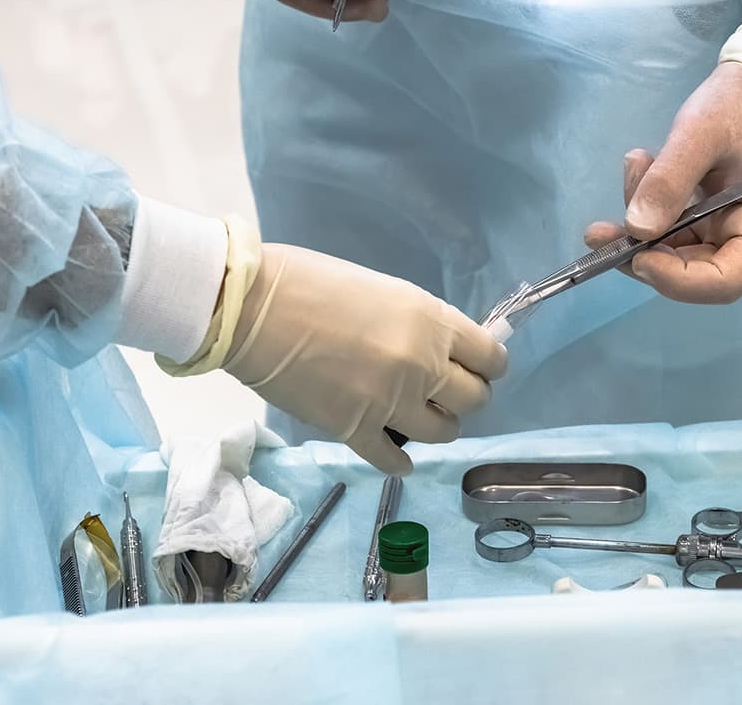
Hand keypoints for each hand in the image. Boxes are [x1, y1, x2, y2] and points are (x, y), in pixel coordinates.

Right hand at [223, 244, 507, 474]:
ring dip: (438, 427)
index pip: (490, 356)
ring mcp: (391, 403)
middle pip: (474, 398)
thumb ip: (418, 323)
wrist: (251, 309)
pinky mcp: (356, 431)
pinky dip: (399, 460)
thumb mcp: (384, 291)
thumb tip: (438, 347)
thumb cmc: (309, 281)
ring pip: (444, 432)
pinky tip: (398, 456)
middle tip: (447, 393)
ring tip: (421, 418)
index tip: (479, 368)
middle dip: (466, 397)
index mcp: (432, 322)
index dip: (489, 365)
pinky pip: (394, 459)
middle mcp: (422, 365)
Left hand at [584, 63, 741, 303]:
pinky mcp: (706, 224)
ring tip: (636, 165)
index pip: (723, 282)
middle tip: (600, 229)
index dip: (676, 279)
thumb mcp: (702, 133)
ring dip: (639, 224)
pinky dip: (647, 206)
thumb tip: (636, 228)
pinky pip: (668, 231)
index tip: (635, 255)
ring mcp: (727, 236)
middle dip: (642, 252)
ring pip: (671, 254)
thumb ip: (670, 180)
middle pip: (691, 274)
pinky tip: (641, 166)